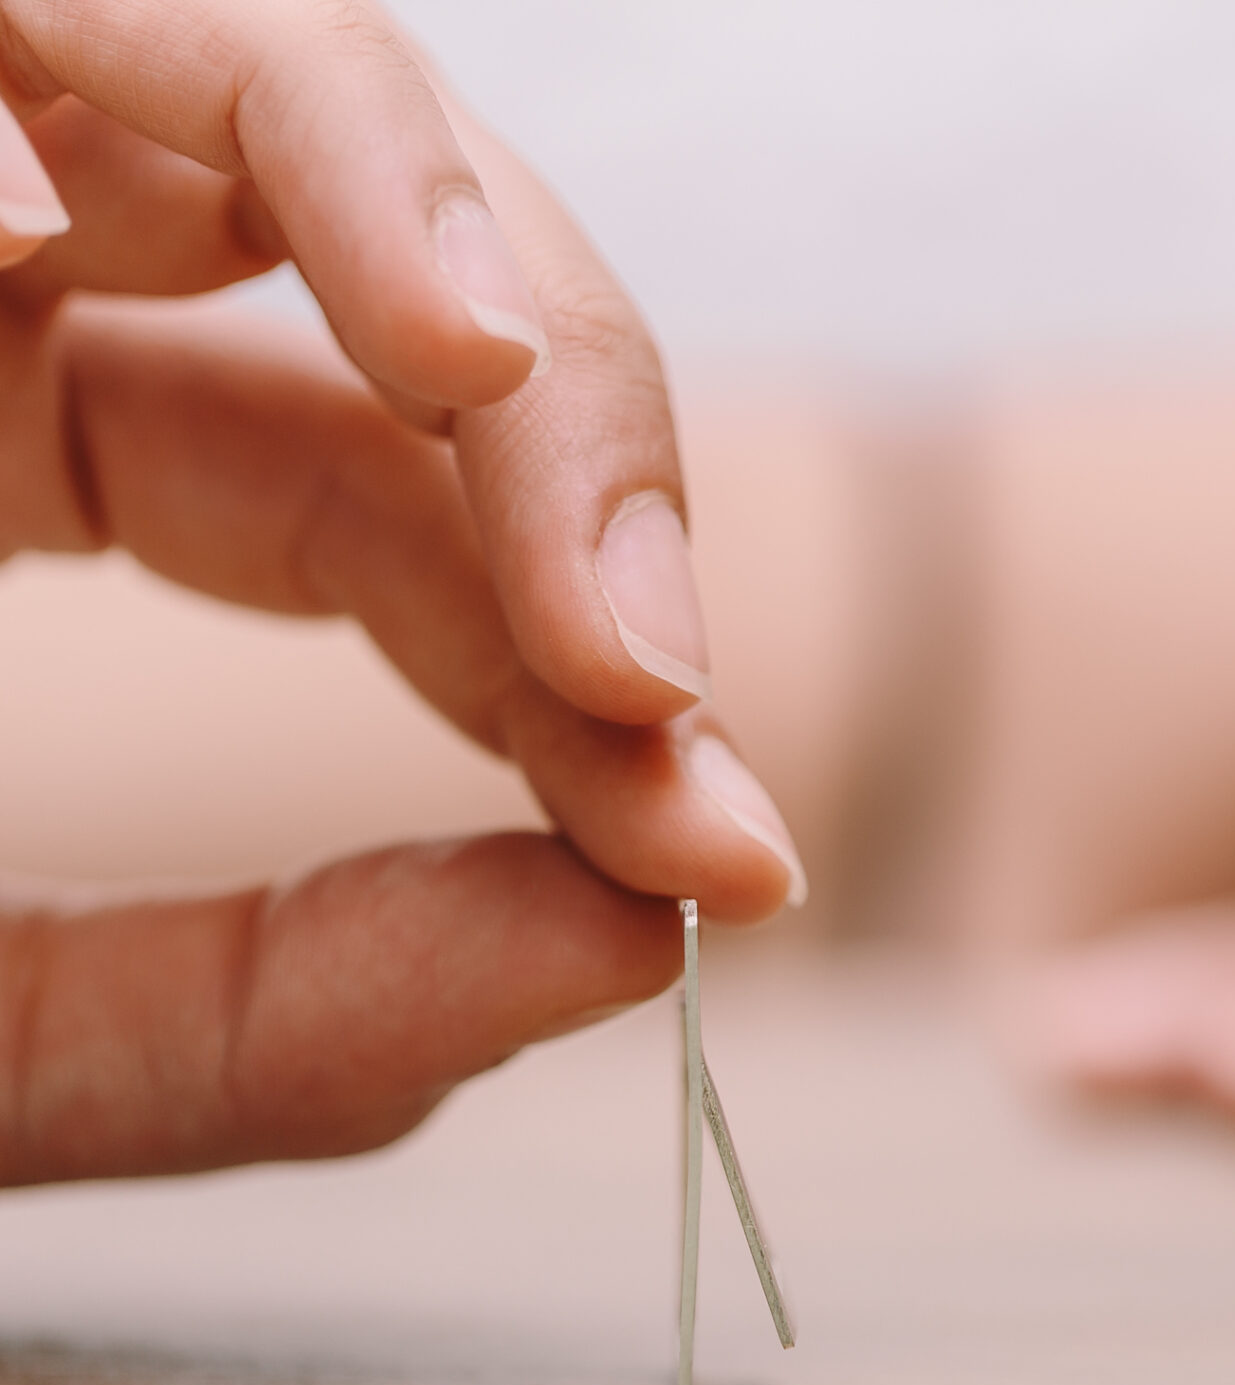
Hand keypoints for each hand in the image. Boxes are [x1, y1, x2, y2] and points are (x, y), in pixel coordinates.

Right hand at [0, 0, 803, 1184]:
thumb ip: (250, 1025)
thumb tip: (629, 954)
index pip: (362, 520)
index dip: (571, 682)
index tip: (718, 861)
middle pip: (403, 332)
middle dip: (586, 506)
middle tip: (666, 716)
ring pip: (322, 121)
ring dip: (515, 319)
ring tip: (587, 564)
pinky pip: (109, 2)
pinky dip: (319, 142)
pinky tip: (451, 346)